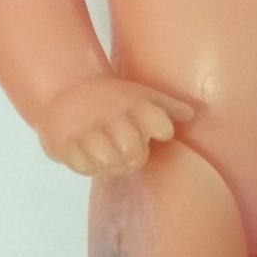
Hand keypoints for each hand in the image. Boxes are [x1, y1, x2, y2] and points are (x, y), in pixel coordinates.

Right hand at [35, 76, 194, 176]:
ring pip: (108, 162)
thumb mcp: (141, 95)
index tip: (154, 131)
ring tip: (109, 157)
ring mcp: (85, 130)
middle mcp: (110, 115)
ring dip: (111, 165)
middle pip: (133, 151)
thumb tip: (193, 114)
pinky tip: (91, 157)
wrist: (64, 89)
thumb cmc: (111, 97)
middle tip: (127, 152)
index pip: (161, 126)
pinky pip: (85, 167)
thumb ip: (168, 106)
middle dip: (134, 157)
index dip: (160, 131)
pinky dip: (91, 167)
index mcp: (133, 103)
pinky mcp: (64, 143)